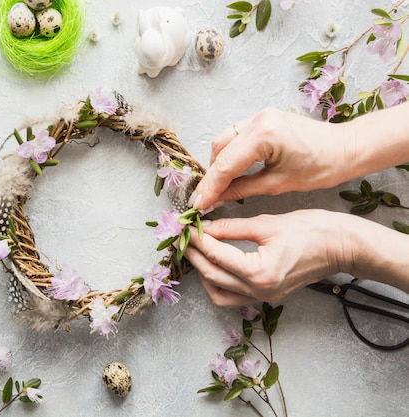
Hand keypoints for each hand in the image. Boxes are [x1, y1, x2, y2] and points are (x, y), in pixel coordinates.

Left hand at [184, 209, 346, 306]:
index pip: (215, 255)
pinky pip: (233, 297)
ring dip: (203, 273)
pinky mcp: (267, 297)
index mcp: (260, 272)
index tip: (184, 225)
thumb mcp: (267, 223)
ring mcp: (264, 297)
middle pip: (212, 275)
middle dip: (193, 255)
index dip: (195, 238)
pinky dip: (218, 283)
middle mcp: (259, 291)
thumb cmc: (312, 230)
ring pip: (219, 293)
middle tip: (183, 237)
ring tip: (196, 251)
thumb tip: (204, 227)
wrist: (342, 247)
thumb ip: (231, 227)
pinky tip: (214, 264)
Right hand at [189, 107, 347, 211]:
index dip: (209, 187)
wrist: (346, 148)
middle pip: (219, 149)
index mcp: (265, 134)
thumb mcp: (278, 185)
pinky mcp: (262, 118)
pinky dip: (228, 154)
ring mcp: (259, 115)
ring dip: (217, 164)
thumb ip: (241, 190)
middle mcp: (258, 119)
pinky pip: (235, 136)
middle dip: (210, 176)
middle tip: (204, 200)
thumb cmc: (321, 167)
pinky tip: (229, 172)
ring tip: (216, 188)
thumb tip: (215, 200)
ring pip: (224, 141)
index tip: (197, 205)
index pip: (226, 164)